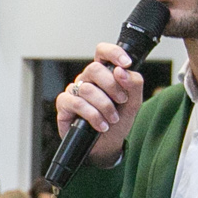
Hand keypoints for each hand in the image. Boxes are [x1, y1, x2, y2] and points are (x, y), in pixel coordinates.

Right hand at [54, 43, 146, 167]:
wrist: (107, 145)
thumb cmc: (117, 121)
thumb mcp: (133, 103)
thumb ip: (133, 84)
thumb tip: (122, 71)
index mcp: (103, 74)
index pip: (103, 52)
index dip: (113, 53)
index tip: (126, 64)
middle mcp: (87, 79)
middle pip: (95, 69)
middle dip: (112, 86)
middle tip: (121, 101)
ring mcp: (74, 91)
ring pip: (87, 89)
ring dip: (105, 106)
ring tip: (112, 119)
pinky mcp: (64, 105)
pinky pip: (76, 103)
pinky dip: (92, 116)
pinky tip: (101, 125)